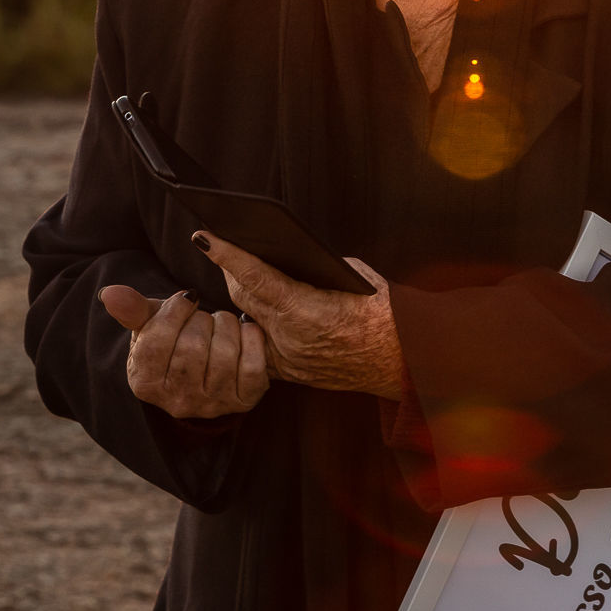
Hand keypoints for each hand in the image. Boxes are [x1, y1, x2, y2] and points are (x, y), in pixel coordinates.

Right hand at [97, 285, 267, 419]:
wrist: (203, 373)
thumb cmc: (171, 342)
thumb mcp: (149, 326)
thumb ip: (131, 310)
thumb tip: (110, 294)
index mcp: (144, 384)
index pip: (155, 342)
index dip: (173, 311)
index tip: (186, 298)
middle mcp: (177, 402)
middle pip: (191, 348)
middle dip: (200, 319)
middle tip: (202, 315)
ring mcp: (212, 405)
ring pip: (223, 354)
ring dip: (226, 326)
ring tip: (220, 323)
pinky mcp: (244, 401)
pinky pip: (253, 367)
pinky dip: (251, 340)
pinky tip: (245, 330)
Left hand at [191, 230, 404, 400]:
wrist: (406, 363)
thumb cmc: (387, 316)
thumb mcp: (355, 276)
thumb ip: (317, 265)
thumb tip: (287, 255)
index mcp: (306, 312)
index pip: (255, 276)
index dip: (226, 254)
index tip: (204, 236)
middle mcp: (290, 339)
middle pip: (243, 297)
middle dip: (231, 271)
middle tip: (223, 246)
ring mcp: (288, 360)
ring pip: (248, 321)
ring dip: (245, 298)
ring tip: (241, 273)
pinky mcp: (292, 374)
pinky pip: (262, 344)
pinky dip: (260, 324)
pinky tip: (262, 308)